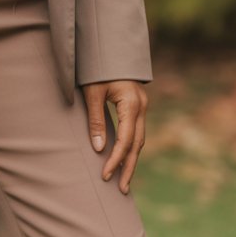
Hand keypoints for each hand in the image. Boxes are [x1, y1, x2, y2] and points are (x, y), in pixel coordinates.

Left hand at [81, 79, 147, 193]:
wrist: (110, 47)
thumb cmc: (98, 68)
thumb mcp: (93, 92)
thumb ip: (96, 120)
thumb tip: (98, 149)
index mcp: (132, 103)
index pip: (126, 140)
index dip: (115, 159)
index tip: (105, 175)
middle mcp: (142, 107)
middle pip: (137, 144)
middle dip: (128, 167)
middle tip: (120, 189)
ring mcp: (142, 107)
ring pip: (140, 139)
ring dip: (131, 160)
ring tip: (123, 181)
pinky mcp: (138, 106)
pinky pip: (137, 132)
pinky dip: (131, 148)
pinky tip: (124, 159)